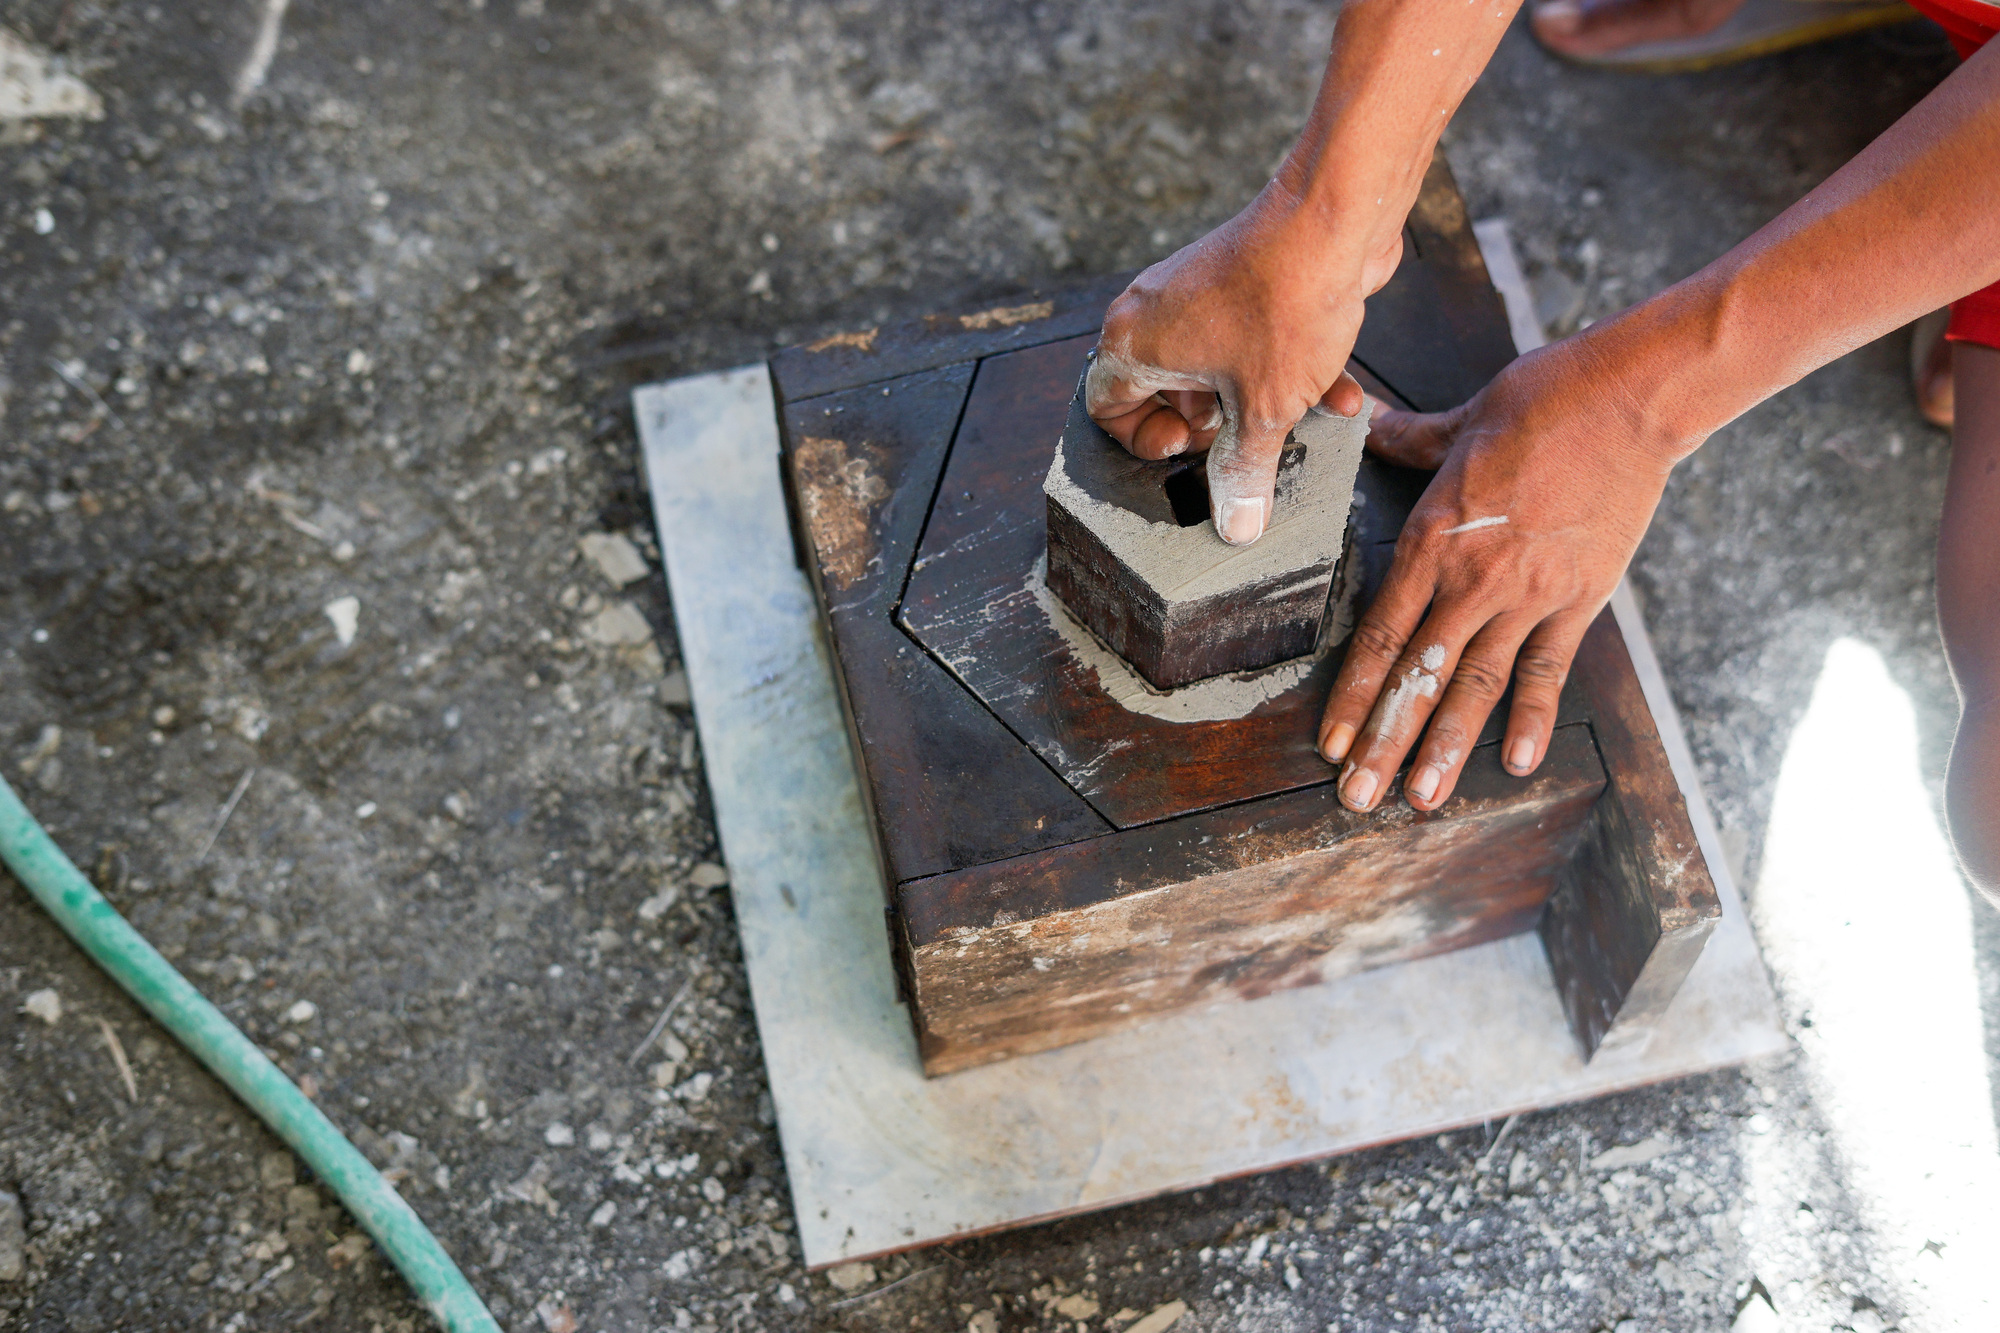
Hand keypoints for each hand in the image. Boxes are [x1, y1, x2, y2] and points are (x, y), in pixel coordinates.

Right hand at [1084, 188, 1392, 544]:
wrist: (1339, 216)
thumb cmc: (1286, 300)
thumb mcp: (1264, 410)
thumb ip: (1244, 472)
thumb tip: (1235, 524)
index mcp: (1134, 342)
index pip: (1104, 406)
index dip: (1143, 442)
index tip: (1192, 446)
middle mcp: (1154, 312)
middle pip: (1161, 392)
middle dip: (1214, 428)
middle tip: (1245, 437)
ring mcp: (1199, 293)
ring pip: (1216, 370)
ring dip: (1261, 403)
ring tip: (1305, 420)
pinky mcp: (1243, 283)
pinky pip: (1249, 341)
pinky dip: (1286, 370)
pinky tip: (1340, 392)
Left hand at [1318, 338, 1678, 811]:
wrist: (1633, 397)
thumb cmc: (1543, 398)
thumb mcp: (1460, 420)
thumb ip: (1409, 439)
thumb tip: (1367, 421)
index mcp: (1434, 538)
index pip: (1382, 633)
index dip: (1353, 695)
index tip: (1330, 742)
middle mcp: (1475, 578)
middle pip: (1419, 675)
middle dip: (1385, 741)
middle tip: (1356, 798)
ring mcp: (1531, 594)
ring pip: (1478, 685)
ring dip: (1448, 746)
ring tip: (1423, 799)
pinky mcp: (1581, 597)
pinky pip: (1550, 668)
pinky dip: (1534, 716)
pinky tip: (1518, 762)